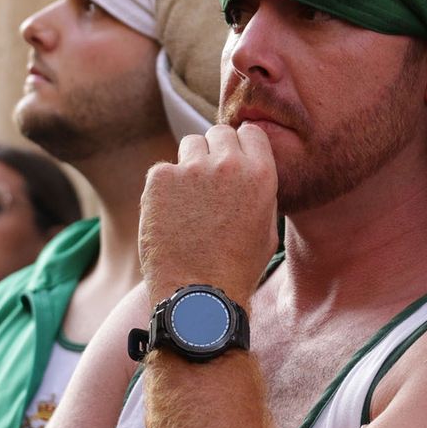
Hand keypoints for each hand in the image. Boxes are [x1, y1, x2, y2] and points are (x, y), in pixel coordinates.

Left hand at [139, 124, 277, 306]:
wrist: (198, 295)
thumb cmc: (236, 269)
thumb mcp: (267, 229)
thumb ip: (259, 192)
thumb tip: (248, 169)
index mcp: (261, 174)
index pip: (251, 133)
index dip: (241, 147)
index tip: (233, 162)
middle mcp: (228, 164)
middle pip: (218, 133)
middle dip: (214, 152)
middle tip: (208, 183)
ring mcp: (192, 168)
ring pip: (189, 145)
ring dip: (189, 165)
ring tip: (188, 201)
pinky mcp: (160, 178)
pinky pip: (162, 170)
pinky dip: (163, 187)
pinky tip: (169, 215)